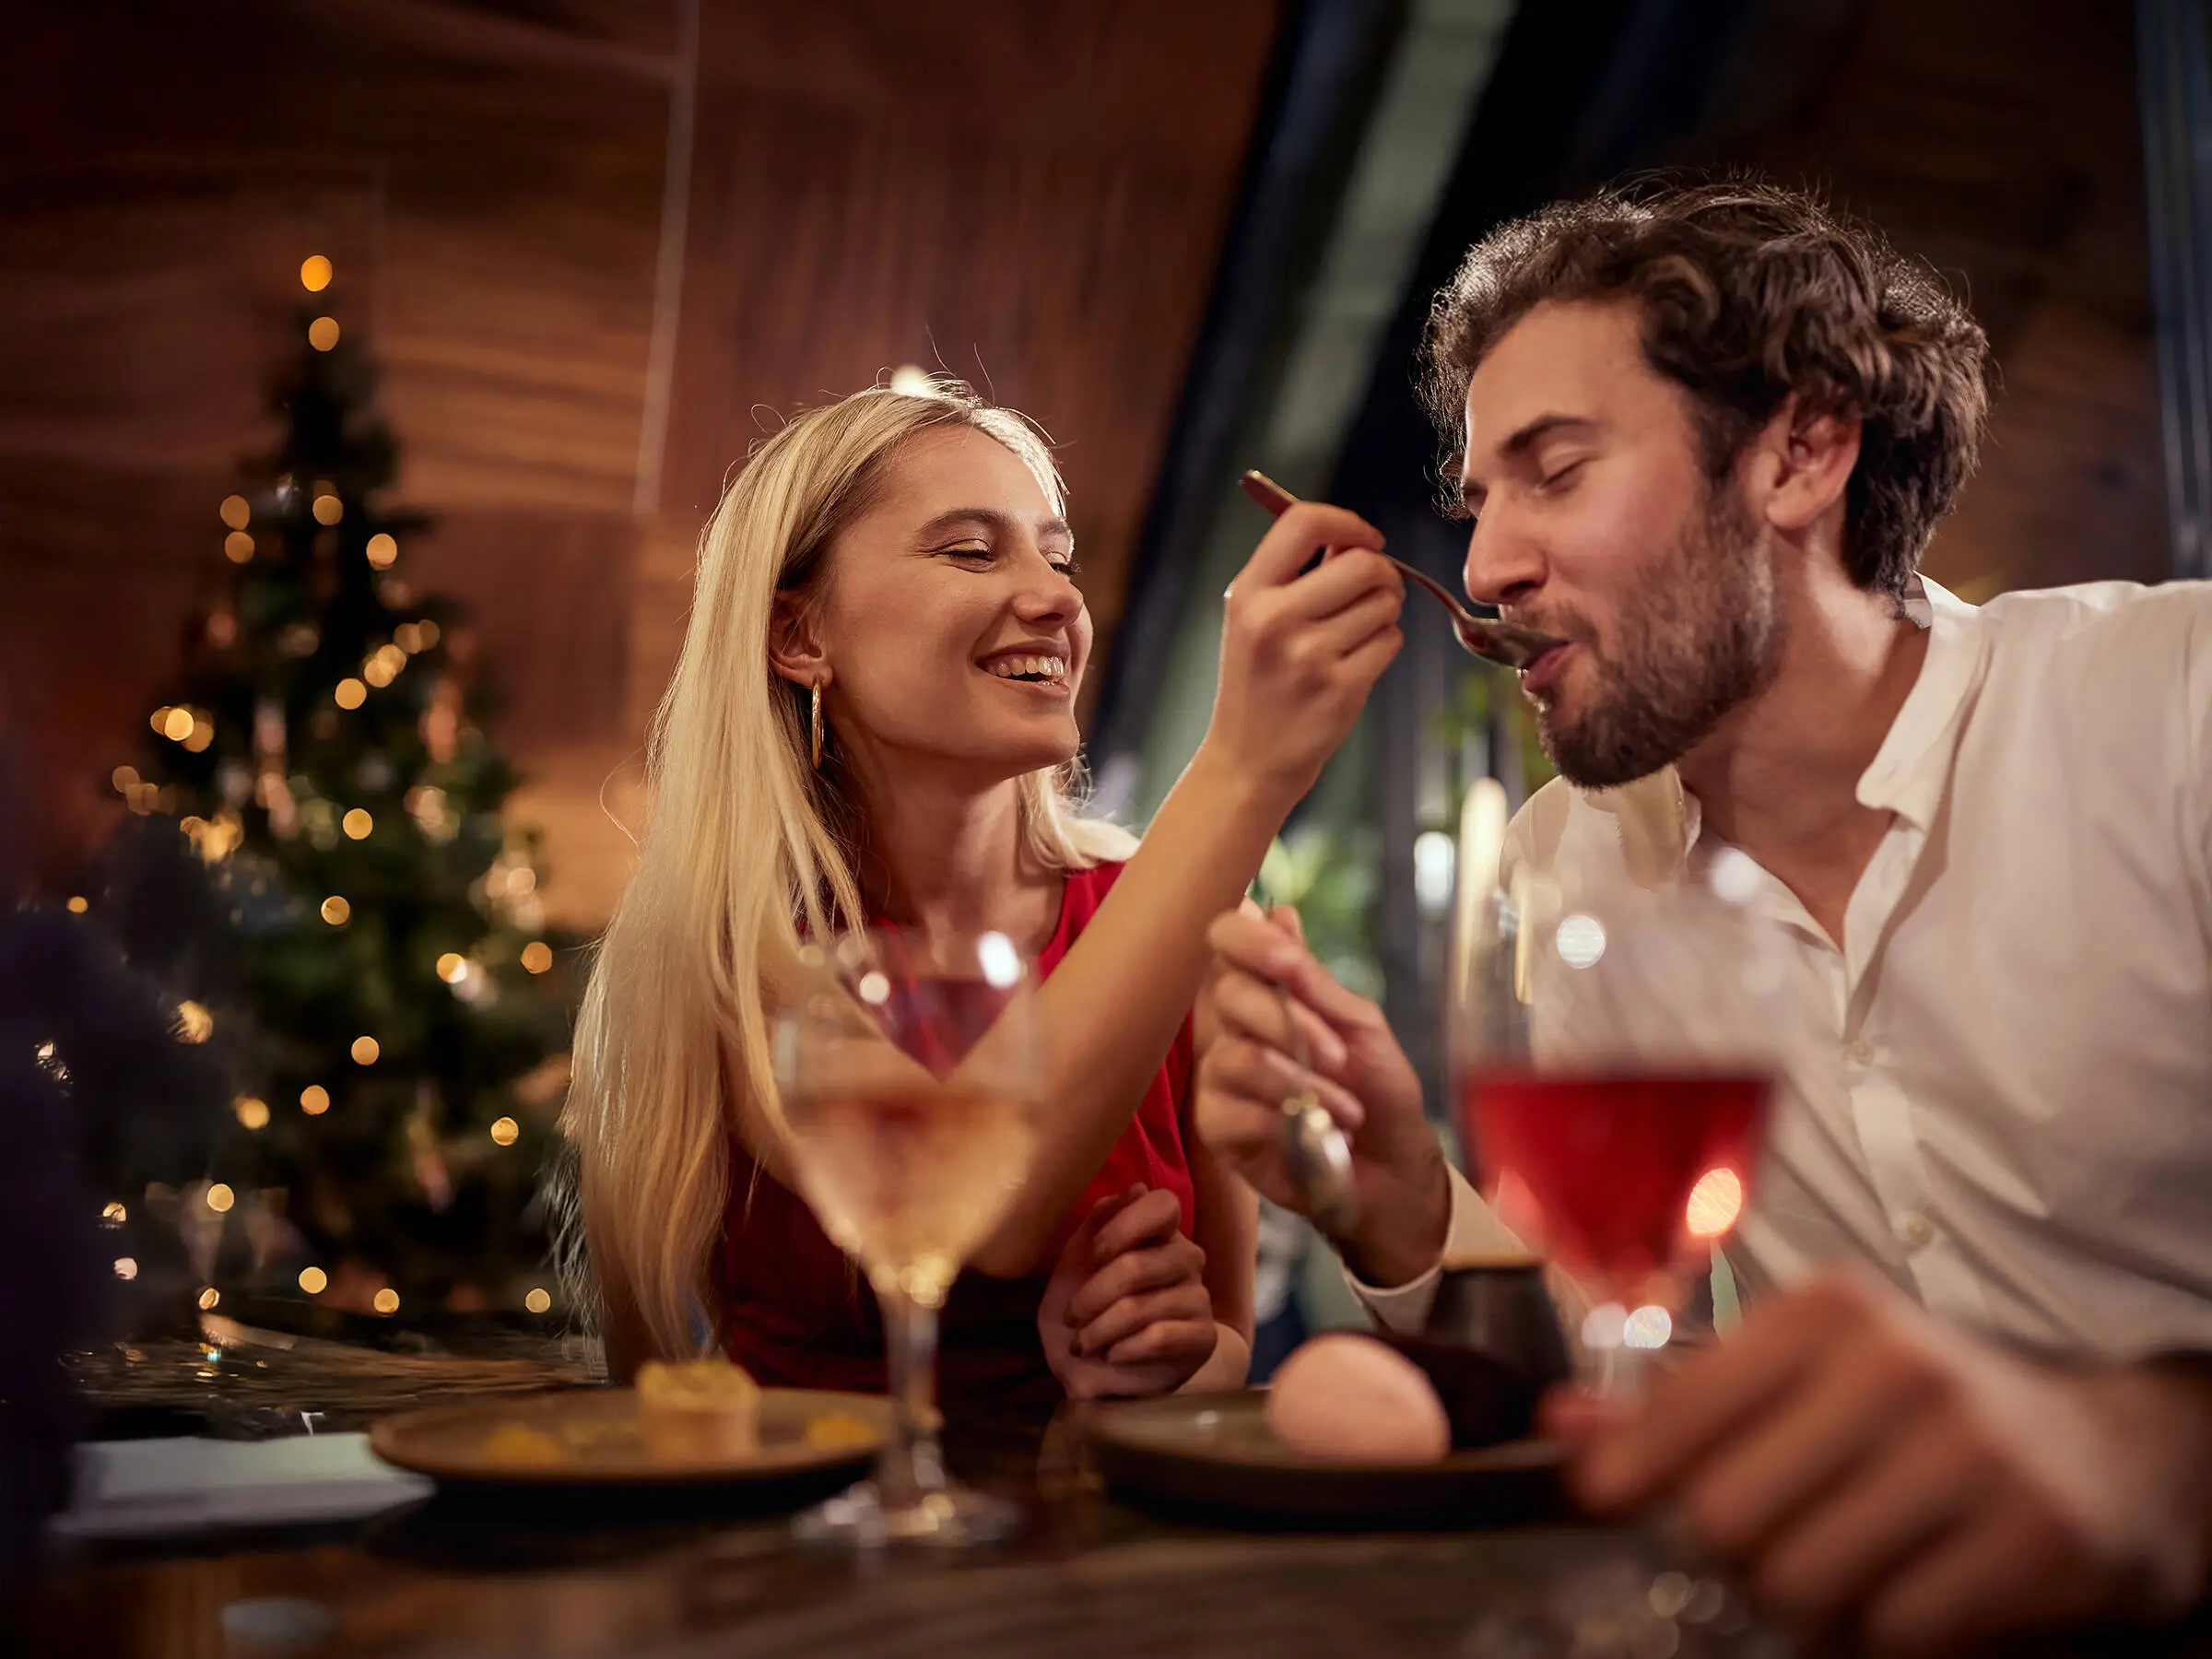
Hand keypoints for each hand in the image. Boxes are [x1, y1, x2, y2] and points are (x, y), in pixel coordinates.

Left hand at [1038, 1185, 1218, 1399]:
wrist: (1100, 1372)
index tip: (1095, 1255)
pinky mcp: (1203, 1337)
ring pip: (1140, 1307)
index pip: (1162, 1205)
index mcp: (1159, 1232)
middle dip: (1091, 1296)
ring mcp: (1199, 1298)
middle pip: (1137, 1265)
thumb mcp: (1076, 1265)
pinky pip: (1158, 1337)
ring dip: (1099, 1331)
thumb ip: (1098, 1223)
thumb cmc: (1087, 1311)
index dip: (1124, 1226)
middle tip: (1072, 1318)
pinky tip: (1112, 1356)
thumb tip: (1135, 1187)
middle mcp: (1186, 1258)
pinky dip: (1122, 1350)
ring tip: (1084, 1344)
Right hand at [1193, 905, 1451, 1286]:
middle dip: (1289, 1023)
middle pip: (1226, 993)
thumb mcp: (1360, 1027)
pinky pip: (1233, 1109)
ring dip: (1301, 1081)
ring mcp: (1218, 1075)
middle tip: (1341, 1056)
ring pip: (1233, 1056)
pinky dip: (1285, 1120)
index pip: (1225, 940)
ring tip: (1346, 1107)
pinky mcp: (1216, 1125)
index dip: (1246, 941)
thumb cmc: (1381, 1093)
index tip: (1288, 963)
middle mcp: (1232, 1025)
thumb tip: (1276, 912)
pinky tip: (1317, 1134)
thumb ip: (1312, 980)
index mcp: (1266, 989)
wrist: (1393, 1171)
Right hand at [1201, 501, 1402, 803]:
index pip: (1305, 522)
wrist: (1248, 758)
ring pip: (1385, 603)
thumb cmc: (1258, 680)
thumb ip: (1297, 572)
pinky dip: (1384, 646)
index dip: (1348, 522)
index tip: (1365, 539)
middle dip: (1382, 573)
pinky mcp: (1340, 689)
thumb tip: (1356, 536)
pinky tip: (1356, 662)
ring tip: (1356, 633)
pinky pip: (1391, 641)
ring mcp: (1308, 657)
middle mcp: (1274, 620)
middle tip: (1375, 590)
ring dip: (1383, 613)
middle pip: (1363, 563)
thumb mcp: (1253, 617)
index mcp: (1248, 593)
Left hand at [1545, 1270, 2211, 1652]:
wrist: (2117, 1454)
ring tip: (1853, 1565)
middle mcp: (1898, 1365)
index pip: (1678, 1413)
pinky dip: (1889, 1636)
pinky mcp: (2039, 1538)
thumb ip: (1682, 1400)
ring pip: (1801, 1584)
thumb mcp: (1810, 1376)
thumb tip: (1561, 1423)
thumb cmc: (1931, 1414)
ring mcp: (1975, 1450)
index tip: (1604, 1499)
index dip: (1626, 1473)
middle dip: (1736, 1555)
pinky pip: (1895, 1632)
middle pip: (1724, 1517)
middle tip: (1777, 1544)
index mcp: (1827, 1312)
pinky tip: (1920, 1591)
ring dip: (1811, 1602)